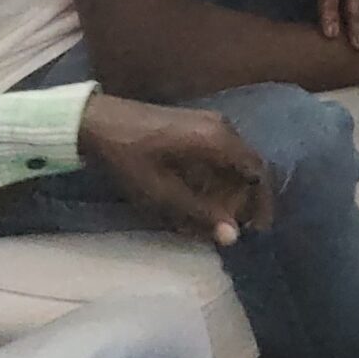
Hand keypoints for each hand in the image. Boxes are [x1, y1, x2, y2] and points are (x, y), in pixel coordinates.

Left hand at [79, 93, 271, 247]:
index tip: (256, 228)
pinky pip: (219, 152)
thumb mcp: (163, 192)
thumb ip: (200, 213)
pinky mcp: (195, 123)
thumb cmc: (130, 158)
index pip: (257, 172)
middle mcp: (222, 127)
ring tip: (214, 214)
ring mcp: (209, 121)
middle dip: (243, 199)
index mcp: (219, 140)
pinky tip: (200, 193)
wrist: (97, 121)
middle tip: (230, 226)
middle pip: (247, 166)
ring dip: (229, 188)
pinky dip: (217, 175)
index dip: (260, 202)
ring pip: (233, 160)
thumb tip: (233, 237)